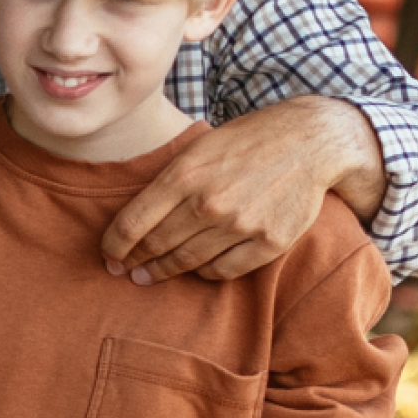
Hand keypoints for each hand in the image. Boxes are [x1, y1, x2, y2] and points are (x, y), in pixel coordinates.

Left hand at [92, 96, 380, 284]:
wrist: (308, 141)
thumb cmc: (246, 142)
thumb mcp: (197, 148)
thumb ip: (167, 182)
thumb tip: (133, 220)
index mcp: (183, 175)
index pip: (132, 224)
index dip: (113, 247)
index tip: (108, 257)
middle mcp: (209, 203)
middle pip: (156, 246)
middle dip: (135, 262)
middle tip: (126, 271)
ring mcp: (241, 225)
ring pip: (187, 262)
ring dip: (163, 272)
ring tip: (150, 276)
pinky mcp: (269, 242)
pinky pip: (224, 271)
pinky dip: (205, 273)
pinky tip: (197, 268)